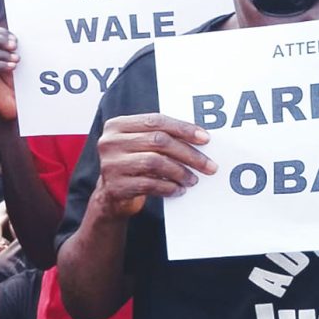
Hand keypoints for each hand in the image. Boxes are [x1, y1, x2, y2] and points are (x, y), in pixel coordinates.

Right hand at [0, 27, 18, 120]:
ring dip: (1, 54)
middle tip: (14, 46)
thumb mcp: (16, 62)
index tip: (15, 40)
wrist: (13, 108)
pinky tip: (12, 67)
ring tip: (16, 60)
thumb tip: (20, 36)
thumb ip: (14, 49)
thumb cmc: (15, 84)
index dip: (0, 32)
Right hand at [94, 113, 216, 217]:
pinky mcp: (114, 186)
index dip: (183, 128)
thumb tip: (199, 138)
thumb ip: (160, 136)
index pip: (155, 121)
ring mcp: (110, 164)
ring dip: (180, 172)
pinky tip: (178, 190)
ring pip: (155, 162)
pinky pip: (149, 184)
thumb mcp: (140, 146)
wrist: (111, 197)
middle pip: (158, 140)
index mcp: (116, 125)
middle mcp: (109, 142)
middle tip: (209, 165)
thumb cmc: (133, 166)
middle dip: (188, 153)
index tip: (205, 139)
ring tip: (193, 180)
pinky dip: (168, 188)